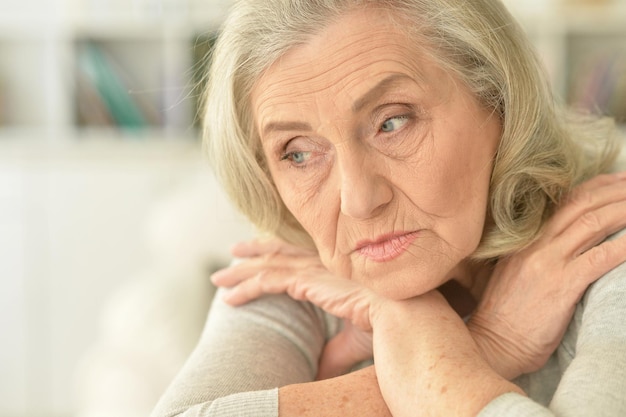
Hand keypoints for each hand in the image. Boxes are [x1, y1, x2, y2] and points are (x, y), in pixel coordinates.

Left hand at [211, 238, 376, 378]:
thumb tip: (317, 375)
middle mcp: (322, 265)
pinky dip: (245, 288)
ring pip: (266, 265)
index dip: (277, 252)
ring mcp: (314, 270)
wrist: (400, 318)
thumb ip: (332, 354)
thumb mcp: (351, 341)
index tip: (259, 254)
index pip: (299, 256)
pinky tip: (229, 298)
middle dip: (254, 252)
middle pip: (279, 252)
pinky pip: (267, 280)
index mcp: (334, 271)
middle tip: (233, 254)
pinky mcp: (308, 281)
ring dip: (240, 272)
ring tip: (219, 278)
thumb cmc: (385, 326)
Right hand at [468, 172, 625, 378]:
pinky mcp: (561, 285)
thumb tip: (563, 245)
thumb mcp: (511, 274)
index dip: (593, 187)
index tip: (614, 181)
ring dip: (624, 210)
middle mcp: (534, 244)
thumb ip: (533, 254)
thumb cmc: (504, 316)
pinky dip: (624, 245)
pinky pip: (601, 257)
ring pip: (592, 223)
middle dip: (614, 191)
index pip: (562, 202)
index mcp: (522, 240)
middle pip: (580, 204)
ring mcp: (547, 263)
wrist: (493, 343)